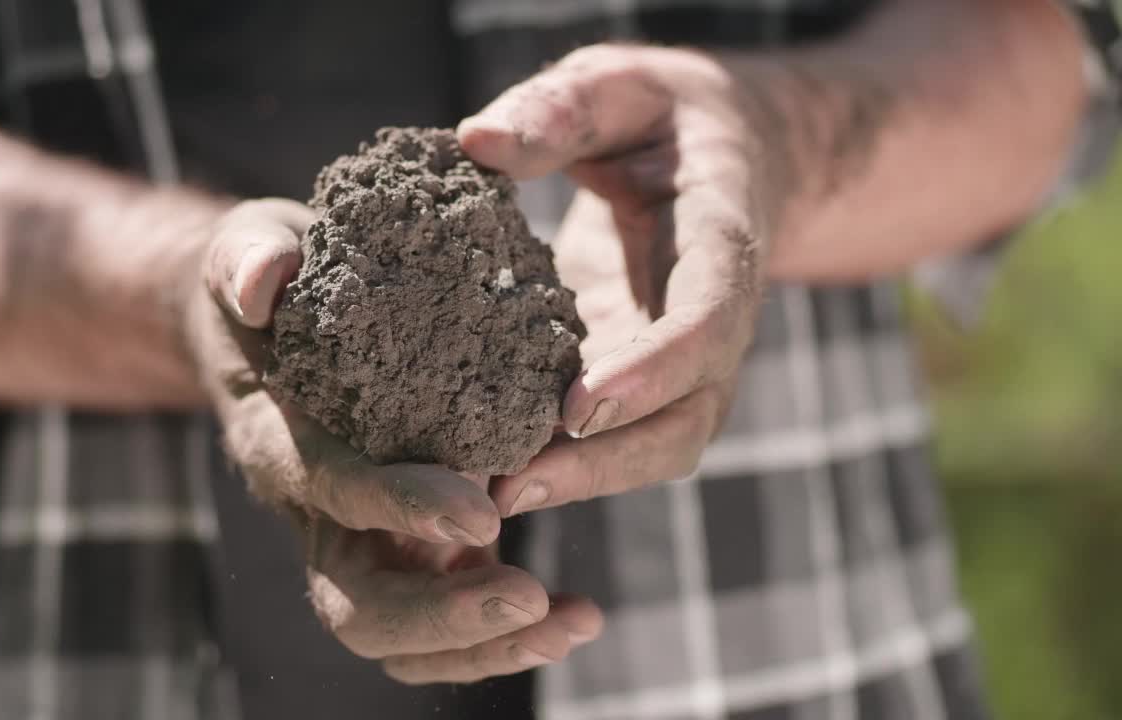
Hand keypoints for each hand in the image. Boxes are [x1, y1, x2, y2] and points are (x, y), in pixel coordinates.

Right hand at [183, 200, 602, 681]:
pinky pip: (443, 611)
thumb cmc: (272, 277)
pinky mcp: (403, 544)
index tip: (480, 512)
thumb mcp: (249, 242)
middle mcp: (315, 512)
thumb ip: (252, 254)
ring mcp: (359, 539)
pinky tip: (575, 615)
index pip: (334, 489)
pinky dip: (502, 629)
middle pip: (358, 606)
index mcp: (279, 442)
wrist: (265, 327)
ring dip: (485, 644)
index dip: (402, 505)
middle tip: (532, 595)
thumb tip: (262, 285)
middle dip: (444, 615)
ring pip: (403, 634)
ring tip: (574, 622)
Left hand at [458, 44, 776, 514]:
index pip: (707, 321)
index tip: (578, 405)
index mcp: (721, 244)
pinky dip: (558, 463)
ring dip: (579, 482)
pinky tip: (482, 473)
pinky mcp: (637, 379)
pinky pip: (612, 439)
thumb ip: (561, 109)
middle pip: (686, 418)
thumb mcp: (619, 86)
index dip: (653, 370)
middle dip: (605, 461)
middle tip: (512, 485)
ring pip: (654, 448)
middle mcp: (713, 323)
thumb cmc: (664, 116)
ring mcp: (680, 364)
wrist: (721, 155)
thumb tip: (476, 142)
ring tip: (486, 499)